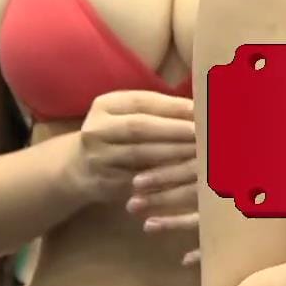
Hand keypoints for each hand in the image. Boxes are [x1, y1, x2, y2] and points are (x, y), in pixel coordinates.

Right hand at [63, 90, 196, 207]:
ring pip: (140, 155)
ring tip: (201, 150)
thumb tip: (202, 105)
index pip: (142, 102)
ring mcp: (99, 158)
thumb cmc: (118, 134)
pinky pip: (140, 180)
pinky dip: (165, 176)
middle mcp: (96, 129)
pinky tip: (187, 174)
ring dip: (174, 152)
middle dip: (175, 129)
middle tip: (205, 132)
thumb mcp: (129, 114)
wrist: (80, 169)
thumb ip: (159, 109)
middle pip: (139, 127)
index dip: (173, 106)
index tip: (201, 110)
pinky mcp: (107, 183)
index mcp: (105, 105)